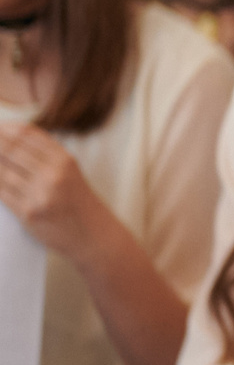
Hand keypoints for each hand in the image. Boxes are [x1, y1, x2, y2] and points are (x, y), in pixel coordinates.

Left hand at [0, 119, 104, 257]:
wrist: (93, 234)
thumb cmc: (76, 200)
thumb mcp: (69, 171)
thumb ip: (44, 154)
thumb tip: (7, 138)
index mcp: (64, 160)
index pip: (26, 134)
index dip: (4, 129)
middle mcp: (54, 174)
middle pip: (10, 150)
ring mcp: (40, 194)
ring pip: (1, 172)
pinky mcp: (28, 213)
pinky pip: (1, 193)